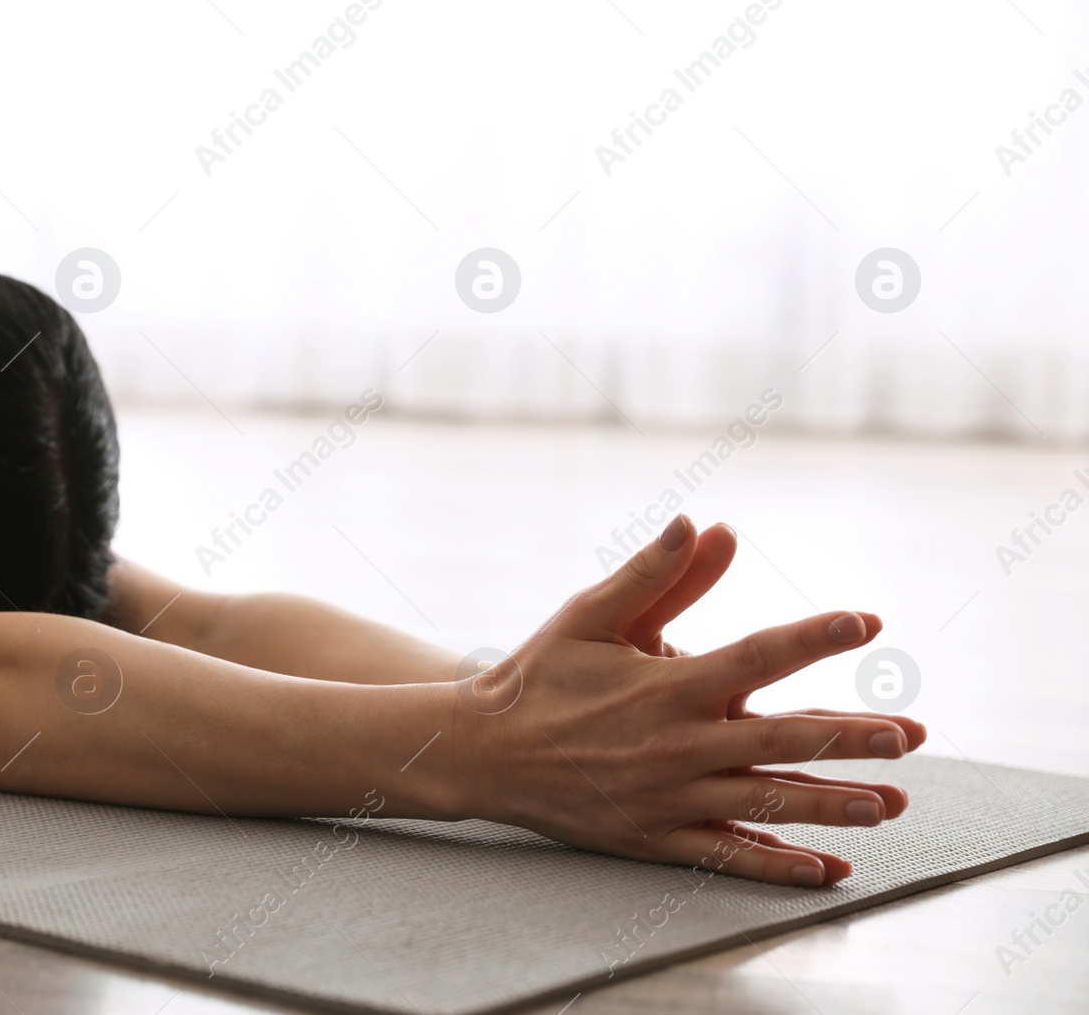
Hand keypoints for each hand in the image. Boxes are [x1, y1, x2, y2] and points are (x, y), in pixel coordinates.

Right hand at [454, 515, 925, 885]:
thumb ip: (653, 575)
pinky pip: (728, 856)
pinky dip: (778, 865)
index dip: (815, 638)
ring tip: (890, 804)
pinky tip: (826, 869)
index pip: (758, 657)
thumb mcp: (590, 615)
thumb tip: (703, 523)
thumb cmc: (539, 675)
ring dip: (834, 805)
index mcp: (665, 685)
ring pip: (766, 803)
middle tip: (910, 736)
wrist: (482, 752)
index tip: (866, 623)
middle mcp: (676, 744)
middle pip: (781, 740)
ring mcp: (668, 797)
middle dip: (851, 739)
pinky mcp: (655, 838)